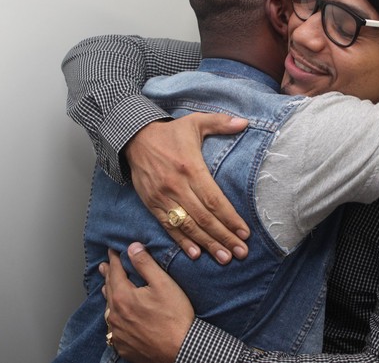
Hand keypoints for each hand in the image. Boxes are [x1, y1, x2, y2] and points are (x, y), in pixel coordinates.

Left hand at [101, 244, 193, 362]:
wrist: (181, 348)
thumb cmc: (175, 316)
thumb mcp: (163, 283)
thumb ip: (145, 263)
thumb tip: (132, 247)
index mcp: (123, 297)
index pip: (115, 272)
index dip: (114, 259)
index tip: (112, 251)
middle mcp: (115, 315)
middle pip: (109, 289)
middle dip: (108, 275)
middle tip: (105, 266)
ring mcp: (118, 333)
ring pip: (109, 309)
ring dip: (108, 296)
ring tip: (106, 288)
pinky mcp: (123, 346)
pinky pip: (113, 328)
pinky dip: (114, 317)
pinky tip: (117, 316)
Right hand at [124, 113, 249, 263]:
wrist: (133, 137)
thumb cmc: (169, 132)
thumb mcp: (195, 122)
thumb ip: (221, 122)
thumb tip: (245, 122)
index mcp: (190, 167)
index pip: (213, 199)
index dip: (230, 218)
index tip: (244, 232)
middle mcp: (176, 186)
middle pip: (204, 218)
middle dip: (224, 237)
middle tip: (241, 252)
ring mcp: (162, 197)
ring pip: (187, 226)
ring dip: (207, 244)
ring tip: (224, 258)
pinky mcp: (151, 204)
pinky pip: (168, 226)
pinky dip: (182, 242)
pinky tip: (196, 254)